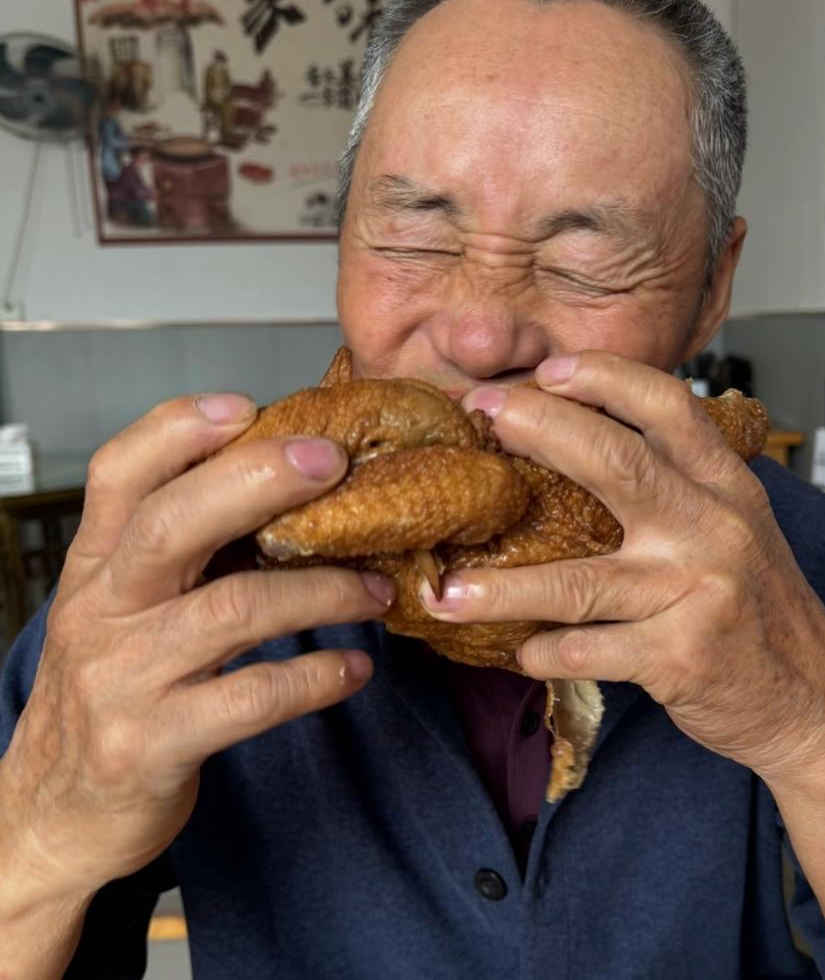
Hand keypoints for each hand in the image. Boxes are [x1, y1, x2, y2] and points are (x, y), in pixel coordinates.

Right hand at [0, 393, 392, 903]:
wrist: (55, 811)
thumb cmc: (113, 686)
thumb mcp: (127, 607)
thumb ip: (186, 551)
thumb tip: (292, 491)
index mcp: (98, 563)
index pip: (118, 472)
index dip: (178, 429)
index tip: (248, 404)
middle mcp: (103, 609)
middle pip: (172, 523)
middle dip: (257, 481)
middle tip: (333, 461)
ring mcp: (123, 677)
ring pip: (233, 610)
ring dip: (323, 591)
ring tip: (378, 590)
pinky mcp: (152, 743)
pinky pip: (251, 699)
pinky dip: (316, 677)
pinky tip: (355, 669)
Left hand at [420, 352, 824, 781]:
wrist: (815, 702)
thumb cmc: (759, 608)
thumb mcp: (737, 528)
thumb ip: (680, 487)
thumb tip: (584, 445)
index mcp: (727, 487)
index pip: (668, 407)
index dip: (606, 378)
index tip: (548, 369)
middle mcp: (715, 528)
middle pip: (616, 462)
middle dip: (540, 429)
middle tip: (480, 417)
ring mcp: (697, 591)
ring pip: (579, 580)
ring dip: (503, 588)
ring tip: (444, 592)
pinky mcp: (680, 656)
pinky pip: (589, 650)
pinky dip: (545, 652)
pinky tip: (519, 652)